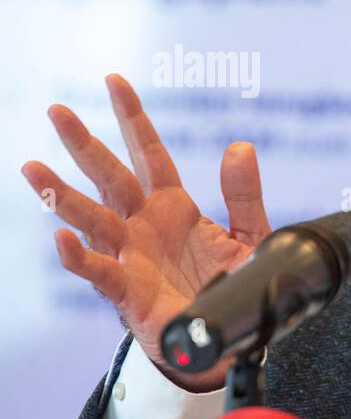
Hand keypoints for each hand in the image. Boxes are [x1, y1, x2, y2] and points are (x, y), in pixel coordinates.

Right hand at [20, 74, 272, 391]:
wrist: (227, 338)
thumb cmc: (232, 286)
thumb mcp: (249, 235)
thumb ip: (243, 195)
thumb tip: (241, 147)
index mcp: (173, 207)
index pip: (149, 153)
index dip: (134, 118)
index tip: (115, 80)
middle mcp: (144, 226)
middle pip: (110, 176)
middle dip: (84, 144)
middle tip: (58, 110)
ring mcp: (131, 256)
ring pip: (91, 218)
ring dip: (62, 194)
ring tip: (33, 167)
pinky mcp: (127, 293)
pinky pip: (98, 271)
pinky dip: (79, 256)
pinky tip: (61, 238)